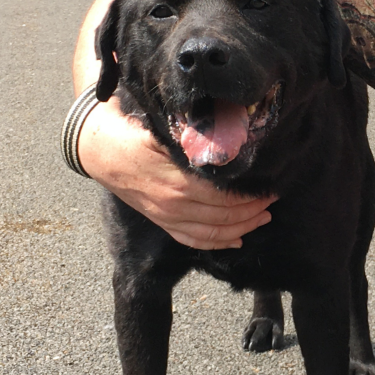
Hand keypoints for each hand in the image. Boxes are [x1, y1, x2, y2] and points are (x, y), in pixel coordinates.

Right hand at [77, 97, 274, 249]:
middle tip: (273, 199)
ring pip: (213, 233)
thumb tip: (230, 147)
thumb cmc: (135, 135)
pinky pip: (194, 240)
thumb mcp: (165, 132)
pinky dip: (218, 243)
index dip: (252, 194)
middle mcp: (174, 205)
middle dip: (254, 210)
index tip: (271, 184)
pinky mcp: (162, 222)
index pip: (226, 196)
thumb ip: (196, 143)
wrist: (100, 151)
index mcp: (179, 182)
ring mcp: (167, 217)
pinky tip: (237, 240)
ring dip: (243, 228)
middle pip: (225, 216)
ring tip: (263, 217)